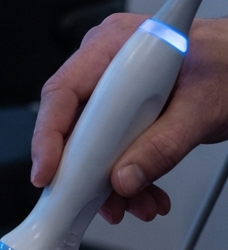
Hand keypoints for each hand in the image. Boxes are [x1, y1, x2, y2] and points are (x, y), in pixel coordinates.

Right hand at [31, 14, 227, 223]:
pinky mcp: (123, 112)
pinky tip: (146, 191)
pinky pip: (110, 147)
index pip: (62, 93)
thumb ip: (164, 146)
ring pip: (90, 144)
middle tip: (99, 201)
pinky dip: (127, 175)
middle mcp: (105, 66)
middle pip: (72, 124)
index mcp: (113, 46)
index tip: (48, 171)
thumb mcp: (202, 107)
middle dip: (87, 171)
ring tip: (139, 202)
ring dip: (111, 181)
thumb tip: (124, 178)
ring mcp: (112, 90)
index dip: (49, 136)